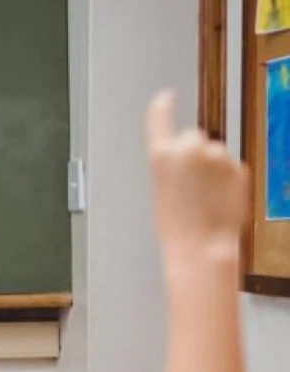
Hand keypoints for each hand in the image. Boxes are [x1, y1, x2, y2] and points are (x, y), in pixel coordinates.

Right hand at [146, 90, 248, 262]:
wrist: (201, 246)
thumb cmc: (178, 226)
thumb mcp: (162, 189)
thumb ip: (172, 164)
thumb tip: (189, 154)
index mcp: (162, 155)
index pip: (160, 116)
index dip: (163, 105)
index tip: (166, 98)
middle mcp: (190, 149)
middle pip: (193, 136)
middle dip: (194, 153)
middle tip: (190, 183)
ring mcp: (217, 156)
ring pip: (215, 153)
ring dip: (212, 169)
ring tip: (204, 198)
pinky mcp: (238, 166)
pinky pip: (231, 167)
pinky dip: (227, 180)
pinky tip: (218, 200)